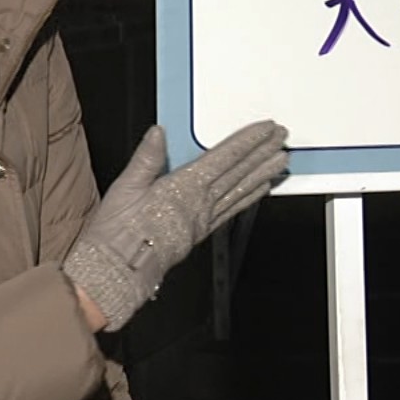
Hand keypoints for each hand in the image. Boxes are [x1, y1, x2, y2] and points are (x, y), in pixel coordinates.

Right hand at [62, 121, 289, 331]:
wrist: (118, 270)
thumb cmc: (118, 233)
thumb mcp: (125, 187)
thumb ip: (146, 158)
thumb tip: (158, 134)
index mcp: (183, 189)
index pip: (223, 158)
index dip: (247, 141)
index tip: (265, 129)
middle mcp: (199, 205)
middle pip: (237, 173)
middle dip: (261, 153)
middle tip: (282, 138)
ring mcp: (202, 220)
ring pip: (240, 192)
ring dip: (262, 174)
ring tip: (280, 161)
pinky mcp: (199, 232)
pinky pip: (231, 210)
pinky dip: (248, 198)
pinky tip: (259, 190)